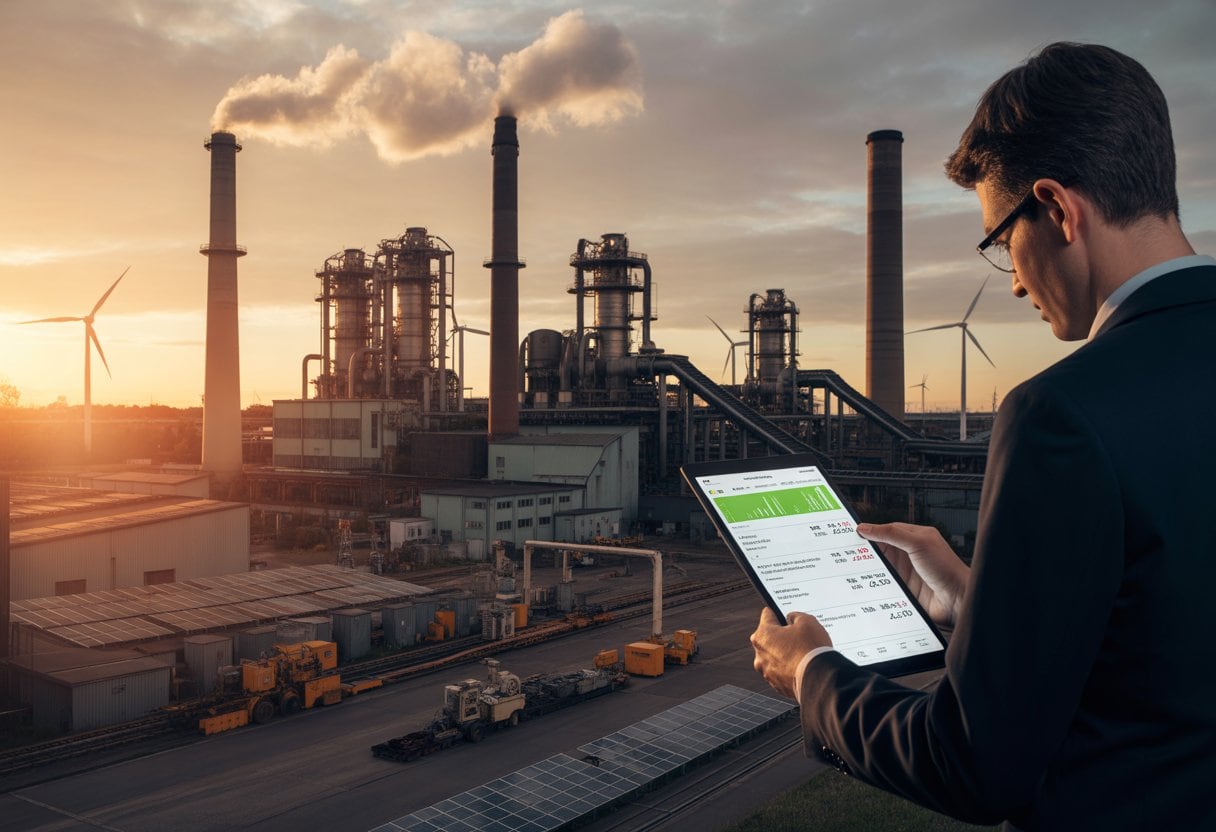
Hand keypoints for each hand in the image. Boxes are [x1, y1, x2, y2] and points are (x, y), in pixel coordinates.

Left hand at [751, 607, 831, 698]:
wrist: (820, 681)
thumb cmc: (811, 649)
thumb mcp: (808, 621)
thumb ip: (796, 615)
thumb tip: (791, 619)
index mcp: (763, 635)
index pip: (767, 614)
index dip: (780, 612)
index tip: (786, 615)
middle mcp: (759, 654)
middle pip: (769, 637)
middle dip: (782, 635)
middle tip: (799, 636)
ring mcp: (767, 671)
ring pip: (774, 656)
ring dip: (784, 653)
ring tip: (803, 653)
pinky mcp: (776, 685)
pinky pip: (781, 671)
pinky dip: (789, 668)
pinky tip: (802, 666)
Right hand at [855, 522, 969, 627]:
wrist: (957, 600)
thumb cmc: (946, 568)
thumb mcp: (918, 543)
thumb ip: (892, 533)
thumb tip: (867, 528)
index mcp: (914, 537)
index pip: (885, 530)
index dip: (869, 531)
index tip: (851, 533)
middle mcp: (908, 553)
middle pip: (880, 549)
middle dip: (865, 550)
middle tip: (846, 551)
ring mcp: (905, 572)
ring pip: (879, 567)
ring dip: (868, 568)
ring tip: (851, 568)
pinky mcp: (902, 588)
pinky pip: (882, 584)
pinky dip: (873, 584)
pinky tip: (865, 584)